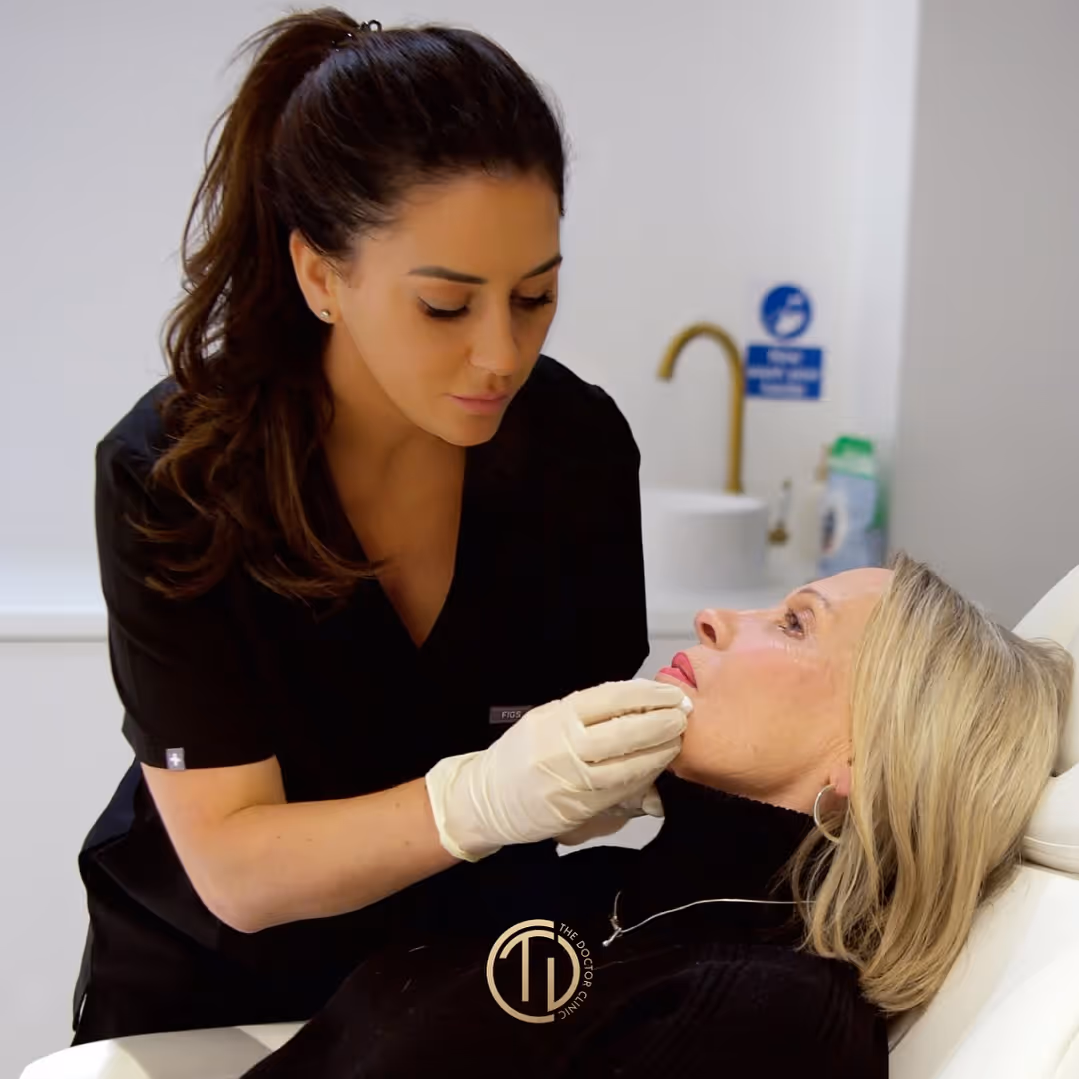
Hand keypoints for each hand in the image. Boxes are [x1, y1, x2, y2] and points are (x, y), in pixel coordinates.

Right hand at [424, 680, 690, 860]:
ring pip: (628, 763)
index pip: (611, 698)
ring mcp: (573, 778)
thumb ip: (585, 713)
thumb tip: (634, 704)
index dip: (646, 694)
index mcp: (557, 717)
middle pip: (625, 730)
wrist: (486, 799)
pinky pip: (621, 789)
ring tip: (678, 739)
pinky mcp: (580, 806)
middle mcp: (564, 745)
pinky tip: (659, 766)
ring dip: (660, 751)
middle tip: (685, 714)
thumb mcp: (545, 720)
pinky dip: (644, 775)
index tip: (670, 692)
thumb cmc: (520, 755)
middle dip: (661, 721)